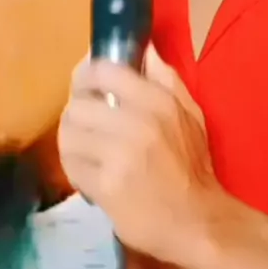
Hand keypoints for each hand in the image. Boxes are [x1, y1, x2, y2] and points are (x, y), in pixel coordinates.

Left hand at [58, 56, 219, 262]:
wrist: (198, 221)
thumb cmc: (192, 165)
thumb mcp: (189, 113)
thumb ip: (165, 78)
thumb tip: (144, 48)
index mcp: (157, 101)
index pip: (101, 71)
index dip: (85, 75)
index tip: (86, 84)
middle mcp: (137, 124)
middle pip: (77, 105)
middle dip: (77, 114)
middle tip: (85, 125)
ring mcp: (119, 156)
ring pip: (69, 135)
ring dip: (72, 142)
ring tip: (85, 149)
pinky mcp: (106, 186)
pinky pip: (71, 166)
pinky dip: (75, 169)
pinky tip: (88, 173)